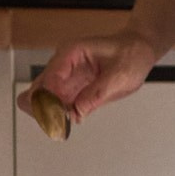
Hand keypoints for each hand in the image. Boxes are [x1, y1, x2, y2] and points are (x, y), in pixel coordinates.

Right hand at [34, 29, 155, 119]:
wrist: (137, 50)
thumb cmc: (130, 54)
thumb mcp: (119, 75)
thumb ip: (97, 93)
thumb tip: (76, 112)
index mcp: (70, 53)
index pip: (48, 80)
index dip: (49, 101)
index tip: (59, 117)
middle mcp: (62, 65)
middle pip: (36, 90)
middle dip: (44, 110)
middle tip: (59, 123)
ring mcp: (64, 78)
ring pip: (42, 100)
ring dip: (50, 115)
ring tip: (64, 125)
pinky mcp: (71, 90)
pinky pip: (56, 105)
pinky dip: (58, 116)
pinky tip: (67, 123)